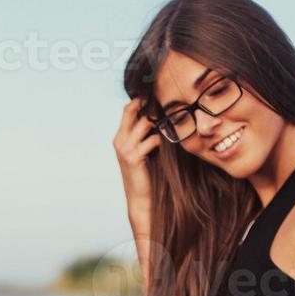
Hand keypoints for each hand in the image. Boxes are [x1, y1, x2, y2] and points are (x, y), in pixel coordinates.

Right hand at [114, 98, 161, 227]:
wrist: (141, 198)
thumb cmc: (146, 174)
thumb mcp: (143, 150)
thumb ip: (146, 134)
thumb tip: (162, 117)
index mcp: (120, 137)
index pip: (128, 109)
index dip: (142, 100)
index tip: (159, 96)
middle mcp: (120, 140)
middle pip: (133, 111)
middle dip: (151, 106)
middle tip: (169, 104)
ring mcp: (125, 149)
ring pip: (145, 123)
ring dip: (161, 121)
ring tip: (174, 121)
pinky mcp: (134, 157)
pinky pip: (152, 139)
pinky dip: (164, 138)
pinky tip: (173, 140)